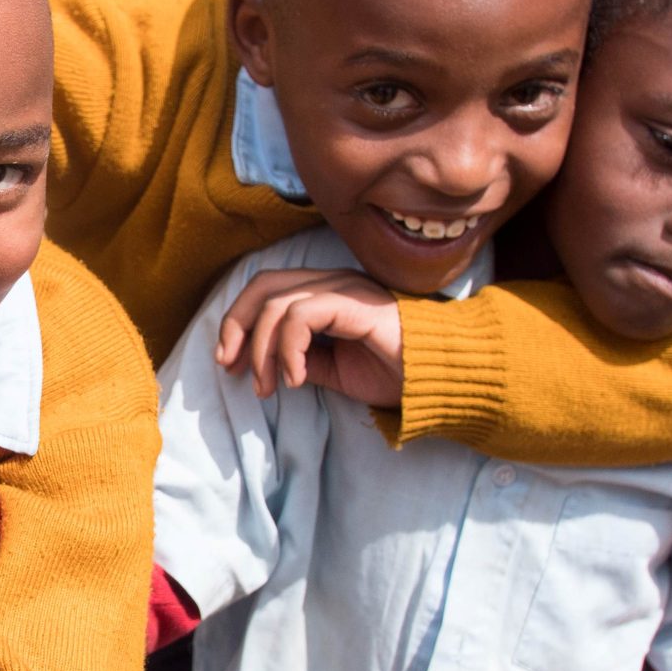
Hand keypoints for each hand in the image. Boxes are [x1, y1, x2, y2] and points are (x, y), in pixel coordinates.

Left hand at [214, 268, 405, 406]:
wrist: (441, 378)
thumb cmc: (396, 372)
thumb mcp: (336, 371)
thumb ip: (303, 360)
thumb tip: (265, 365)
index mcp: (325, 294)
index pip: (266, 290)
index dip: (238, 322)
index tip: (230, 363)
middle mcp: (333, 284)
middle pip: (263, 285)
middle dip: (237, 327)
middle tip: (233, 368)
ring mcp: (346, 290)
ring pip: (278, 303)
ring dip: (264, 349)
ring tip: (271, 386)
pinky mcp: (357, 305)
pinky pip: (303, 316)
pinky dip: (289, 349)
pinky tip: (296, 378)